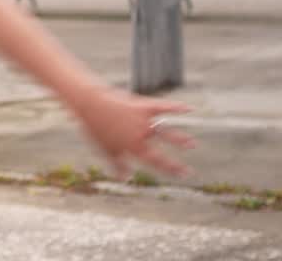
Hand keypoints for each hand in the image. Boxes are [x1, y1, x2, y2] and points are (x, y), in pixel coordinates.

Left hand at [72, 87, 195, 179]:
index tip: (183, 176)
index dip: (169, 170)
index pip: (155, 162)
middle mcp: (140, 136)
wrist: (89, 103)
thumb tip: (126, 178)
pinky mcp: (143, 106)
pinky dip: (177, 107)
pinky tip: (190, 109)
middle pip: (162, 152)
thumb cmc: (94, 127)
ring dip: (179, 139)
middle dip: (175, 164)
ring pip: (166, 132)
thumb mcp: (104, 148)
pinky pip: (163, 107)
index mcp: (132, 148)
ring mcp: (143, 121)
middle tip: (189, 172)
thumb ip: (117, 163)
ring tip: (191, 144)